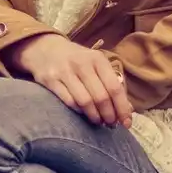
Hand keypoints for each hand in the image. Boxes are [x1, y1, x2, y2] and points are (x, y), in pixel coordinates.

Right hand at [11, 33, 134, 127]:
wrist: (44, 48)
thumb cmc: (76, 60)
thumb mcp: (95, 64)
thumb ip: (111, 84)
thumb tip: (127, 110)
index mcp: (97, 59)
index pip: (114, 88)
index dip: (122, 108)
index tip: (126, 123)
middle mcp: (82, 64)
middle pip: (101, 97)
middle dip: (108, 115)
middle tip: (110, 124)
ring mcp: (64, 71)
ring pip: (85, 101)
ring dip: (94, 116)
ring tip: (98, 121)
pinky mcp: (50, 80)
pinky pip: (69, 102)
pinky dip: (79, 111)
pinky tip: (83, 114)